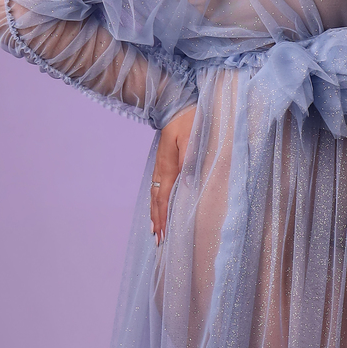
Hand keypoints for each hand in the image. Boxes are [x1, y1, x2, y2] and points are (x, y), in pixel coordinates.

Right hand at [150, 105, 196, 244]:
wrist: (177, 107)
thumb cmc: (189, 121)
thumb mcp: (192, 137)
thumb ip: (189, 158)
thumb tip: (187, 182)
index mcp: (168, 166)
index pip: (165, 198)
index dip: (164, 217)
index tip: (163, 233)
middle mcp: (161, 170)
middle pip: (156, 201)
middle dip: (157, 221)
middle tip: (158, 240)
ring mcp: (160, 168)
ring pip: (155, 196)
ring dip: (155, 215)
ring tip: (155, 231)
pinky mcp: (163, 165)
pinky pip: (157, 188)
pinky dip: (156, 203)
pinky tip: (157, 210)